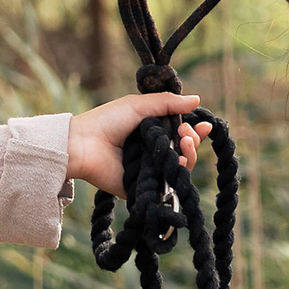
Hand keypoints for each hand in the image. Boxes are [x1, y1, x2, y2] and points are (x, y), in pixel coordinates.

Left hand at [67, 93, 213, 198]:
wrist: (84, 143)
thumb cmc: (106, 121)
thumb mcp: (138, 105)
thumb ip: (167, 102)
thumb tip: (197, 99)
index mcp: (151, 132)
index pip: (180, 134)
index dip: (194, 131)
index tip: (205, 125)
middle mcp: (152, 152)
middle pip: (184, 151)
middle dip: (192, 141)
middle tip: (185, 133)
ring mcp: (149, 171)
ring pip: (180, 168)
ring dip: (189, 154)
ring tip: (184, 142)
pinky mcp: (144, 188)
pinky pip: (168, 185)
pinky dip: (177, 173)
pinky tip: (178, 161)